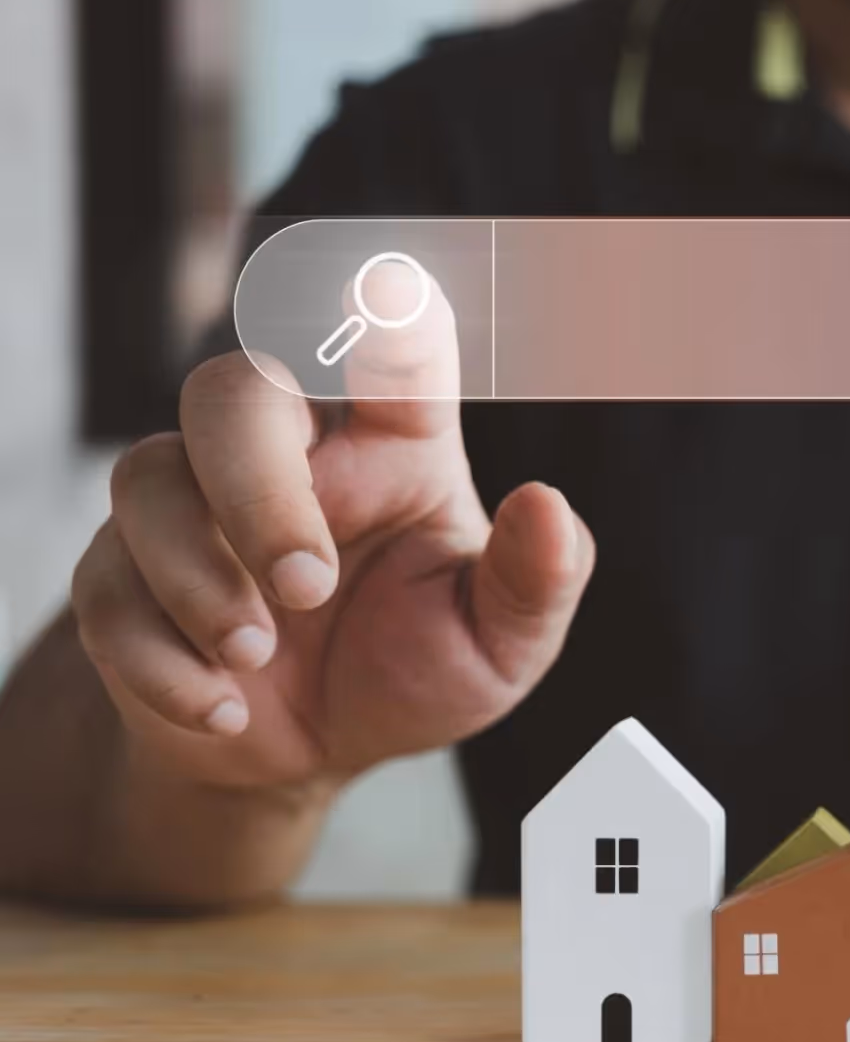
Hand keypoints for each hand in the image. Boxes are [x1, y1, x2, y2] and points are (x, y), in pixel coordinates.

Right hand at [71, 263, 595, 794]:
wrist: (314, 755)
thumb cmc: (414, 667)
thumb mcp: (501, 646)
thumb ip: (535, 583)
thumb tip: (549, 509)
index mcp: (398, 443)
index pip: (394, 349)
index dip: (389, 312)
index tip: (390, 287)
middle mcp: (292, 454)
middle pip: (233, 394)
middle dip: (257, 490)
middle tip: (306, 586)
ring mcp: (195, 508)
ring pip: (147, 477)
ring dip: (200, 577)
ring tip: (257, 655)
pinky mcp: (125, 577)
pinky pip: (106, 590)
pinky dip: (163, 661)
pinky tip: (224, 707)